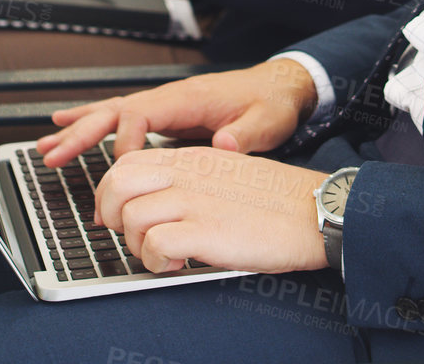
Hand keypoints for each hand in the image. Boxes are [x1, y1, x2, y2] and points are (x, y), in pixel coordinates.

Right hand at [34, 58, 318, 164]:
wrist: (278, 87)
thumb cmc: (271, 103)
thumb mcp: (267, 121)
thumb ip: (247, 135)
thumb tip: (224, 145)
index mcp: (187, 99)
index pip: (140, 116)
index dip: (126, 145)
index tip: (123, 173)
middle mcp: (169, 98)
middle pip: (114, 112)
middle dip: (81, 134)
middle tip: (52, 155)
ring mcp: (164, 105)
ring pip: (111, 114)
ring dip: (78, 130)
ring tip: (45, 146)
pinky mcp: (165, 114)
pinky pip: (121, 118)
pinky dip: (93, 123)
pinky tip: (67, 127)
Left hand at [96, 147, 328, 273]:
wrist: (314, 209)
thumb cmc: (275, 199)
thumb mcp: (226, 172)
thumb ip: (191, 178)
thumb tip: (157, 199)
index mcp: (191, 158)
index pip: (127, 162)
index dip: (111, 192)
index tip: (118, 214)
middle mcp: (187, 174)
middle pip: (117, 182)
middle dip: (110, 214)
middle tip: (131, 236)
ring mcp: (195, 200)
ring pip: (130, 216)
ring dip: (136, 245)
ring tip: (162, 255)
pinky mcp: (206, 230)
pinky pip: (154, 244)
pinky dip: (155, 261)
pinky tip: (177, 264)